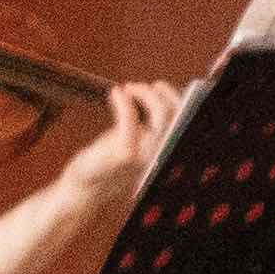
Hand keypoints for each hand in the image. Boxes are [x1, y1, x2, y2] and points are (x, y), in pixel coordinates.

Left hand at [51, 79, 181, 211]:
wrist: (88, 187)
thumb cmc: (109, 163)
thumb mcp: (134, 143)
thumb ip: (147, 126)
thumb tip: (155, 95)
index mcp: (167, 151)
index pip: (186, 121)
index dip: (178, 100)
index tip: (160, 87)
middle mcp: (163, 154)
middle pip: (177, 113)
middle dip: (162, 93)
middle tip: (140, 87)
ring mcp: (147, 155)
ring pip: (161, 113)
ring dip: (144, 93)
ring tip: (128, 89)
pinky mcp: (127, 154)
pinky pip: (132, 119)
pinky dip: (124, 101)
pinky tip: (116, 94)